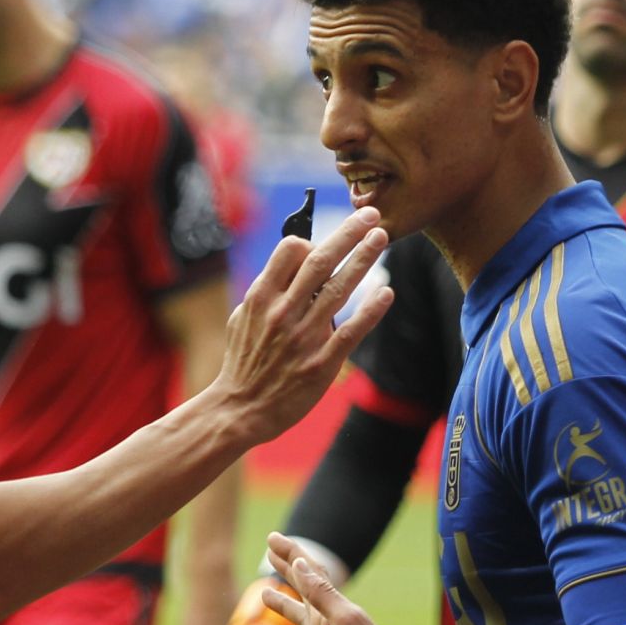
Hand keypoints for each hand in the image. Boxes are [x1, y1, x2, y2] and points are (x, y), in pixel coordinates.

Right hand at [211, 207, 391, 442]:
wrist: (239, 410)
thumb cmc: (243, 362)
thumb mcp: (241, 319)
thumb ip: (266, 291)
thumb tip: (293, 263)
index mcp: (261, 298)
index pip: (290, 251)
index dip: (311, 241)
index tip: (325, 244)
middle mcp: (283, 313)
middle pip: (321, 261)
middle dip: (349, 233)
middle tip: (371, 214)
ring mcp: (304, 338)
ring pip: (340, 289)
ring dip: (364, 259)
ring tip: (381, 237)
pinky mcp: (321, 363)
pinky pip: (352, 330)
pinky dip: (371, 309)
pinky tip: (386, 292)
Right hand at [263, 534, 414, 624]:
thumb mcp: (345, 622)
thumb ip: (322, 595)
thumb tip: (300, 562)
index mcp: (330, 612)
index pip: (307, 575)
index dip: (290, 554)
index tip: (272, 537)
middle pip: (303, 593)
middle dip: (287, 572)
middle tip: (270, 555)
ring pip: (302, 624)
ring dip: (286, 609)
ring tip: (267, 596)